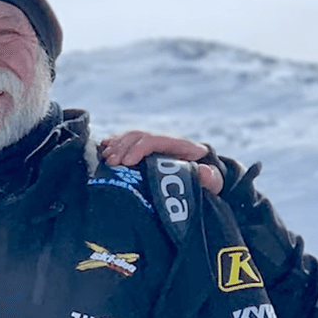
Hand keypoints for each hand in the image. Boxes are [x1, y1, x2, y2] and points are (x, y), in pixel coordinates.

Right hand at [97, 131, 222, 194]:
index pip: (156, 139)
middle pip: (140, 136)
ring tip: (107, 159)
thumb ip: (212, 179)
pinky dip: (115, 144)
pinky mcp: (147, 150)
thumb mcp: (214, 182)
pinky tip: (103, 150)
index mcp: (182, 145)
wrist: (205, 176)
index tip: (127, 162)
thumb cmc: (208, 182)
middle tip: (111, 163)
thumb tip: (204, 171)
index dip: (140, 148)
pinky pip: (128, 141)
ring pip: (132, 137)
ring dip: (117, 146)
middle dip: (123, 147)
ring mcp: (156, 143)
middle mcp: (167, 140)